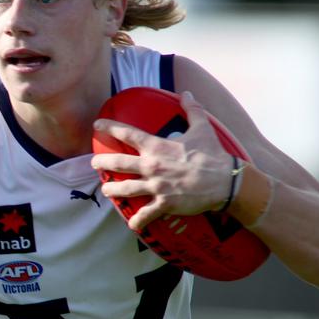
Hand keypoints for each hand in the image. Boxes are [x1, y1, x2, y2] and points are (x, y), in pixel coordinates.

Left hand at [92, 91, 238, 231]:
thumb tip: (187, 94)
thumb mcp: (202, 128)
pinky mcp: (165, 203)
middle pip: (118, 163)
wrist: (224, 181)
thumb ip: (192, 110)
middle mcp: (152, 166)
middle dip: (102, 163)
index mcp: (157, 146)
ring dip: (112, 190)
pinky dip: (138, 221)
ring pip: (126, 189)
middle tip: (94, 163)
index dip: (109, 127)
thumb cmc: (212, 154)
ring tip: (106, 190)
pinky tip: (132, 225)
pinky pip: (146, 214)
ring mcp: (156, 186)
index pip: (127, 133)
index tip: (96, 124)